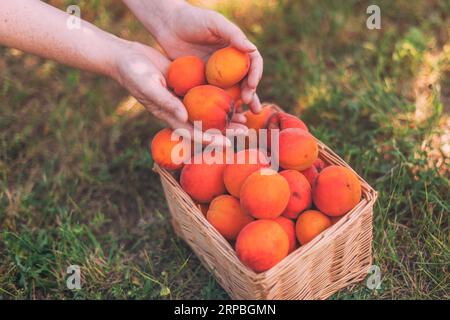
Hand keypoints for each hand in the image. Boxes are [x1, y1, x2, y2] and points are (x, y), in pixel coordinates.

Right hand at [112, 41, 244, 145]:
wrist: (128, 57)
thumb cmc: (133, 73)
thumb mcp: (148, 85)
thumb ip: (165, 102)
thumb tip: (184, 117)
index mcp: (170, 116)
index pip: (192, 133)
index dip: (210, 140)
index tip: (227, 143)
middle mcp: (179, 111)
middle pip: (206, 125)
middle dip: (225, 131)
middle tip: (245, 132)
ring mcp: (184, 99)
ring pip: (209, 111)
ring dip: (226, 115)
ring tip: (245, 117)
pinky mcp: (187, 86)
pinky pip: (206, 94)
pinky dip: (220, 97)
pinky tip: (236, 95)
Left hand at [123, 0, 262, 112]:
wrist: (167, 25)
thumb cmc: (192, 19)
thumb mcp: (214, 23)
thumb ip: (233, 34)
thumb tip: (252, 49)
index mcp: (236, 48)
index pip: (253, 62)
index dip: (256, 74)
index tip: (252, 85)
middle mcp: (229, 62)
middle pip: (246, 80)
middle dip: (251, 94)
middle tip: (252, 106)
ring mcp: (216, 73)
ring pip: (232, 91)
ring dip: (239, 104)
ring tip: (245, 118)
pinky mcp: (203, 81)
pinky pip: (213, 95)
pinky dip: (219, 106)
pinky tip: (222, 116)